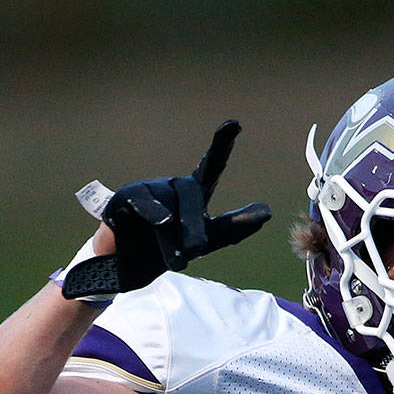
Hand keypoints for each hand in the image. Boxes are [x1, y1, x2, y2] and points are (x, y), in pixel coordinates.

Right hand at [60, 121, 270, 300]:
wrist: (125, 269)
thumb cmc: (165, 250)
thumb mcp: (204, 243)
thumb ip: (233, 228)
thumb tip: (268, 212)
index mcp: (193, 194)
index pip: (211, 166)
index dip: (221, 145)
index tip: (234, 124)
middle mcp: (172, 187)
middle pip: (192, 196)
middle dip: (195, 225)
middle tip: (199, 251)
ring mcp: (149, 189)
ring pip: (169, 210)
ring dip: (172, 239)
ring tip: (180, 261)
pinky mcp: (126, 198)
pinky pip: (143, 202)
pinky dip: (154, 212)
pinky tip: (163, 221)